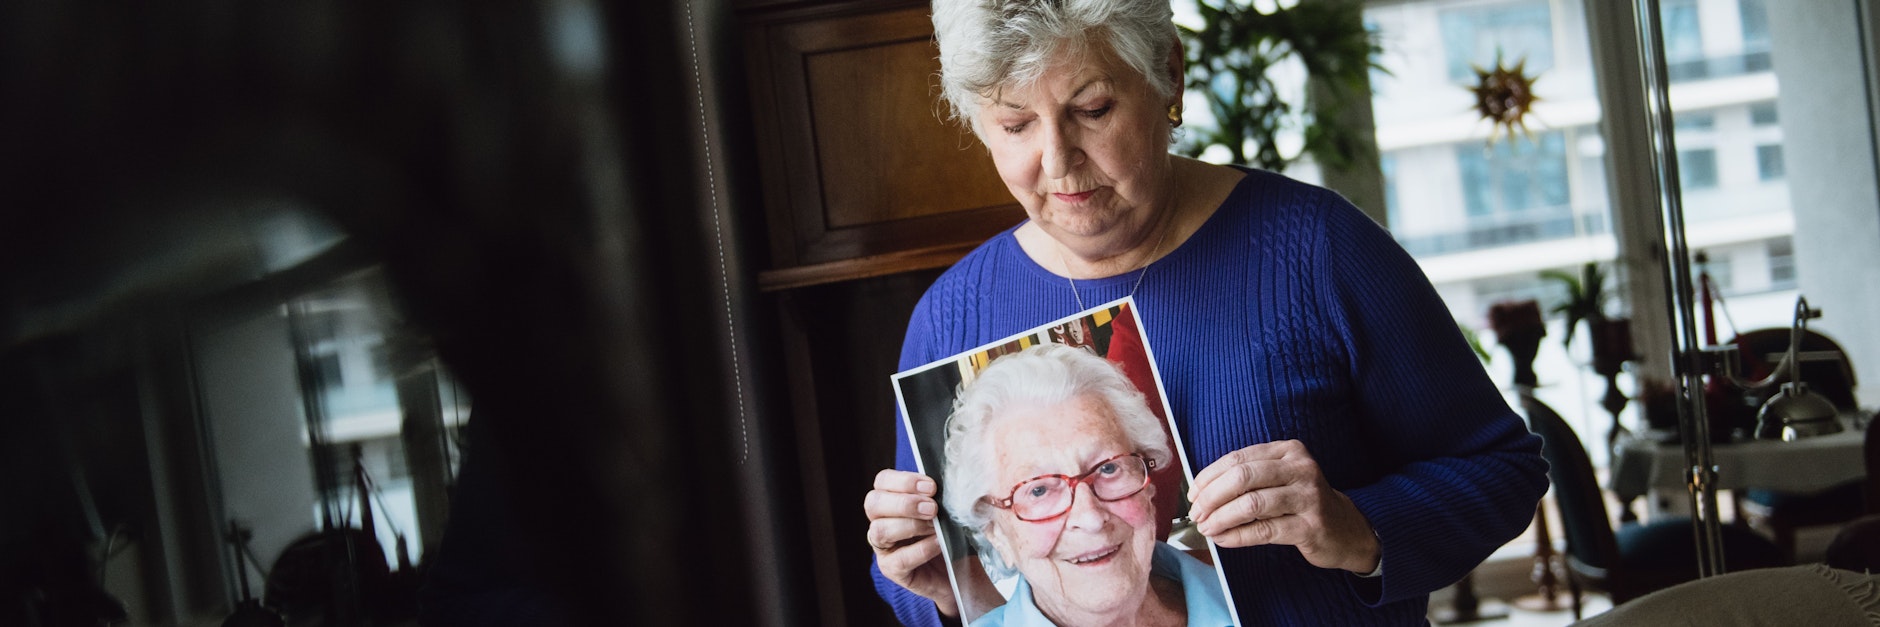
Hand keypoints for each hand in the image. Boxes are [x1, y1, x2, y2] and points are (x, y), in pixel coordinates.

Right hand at [864, 469, 957, 616]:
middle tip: (933, 508)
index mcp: (891, 499)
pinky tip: (939, 543)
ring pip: (880, 530)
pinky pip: (900, 559)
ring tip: (936, 526)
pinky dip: (921, 549)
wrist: (961, 568)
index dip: (904, 481)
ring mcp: (883, 547)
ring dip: (911, 525)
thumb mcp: (948, 508)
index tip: (932, 487)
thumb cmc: (952, 531)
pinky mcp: (892, 570)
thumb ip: (942, 495)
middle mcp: (881, 520)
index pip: (883, 481)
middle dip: (904, 503)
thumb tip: (950, 484)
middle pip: (873, 503)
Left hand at [1186, 440, 1380, 573]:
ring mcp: (1308, 497)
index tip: (1193, 494)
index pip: (1238, 458)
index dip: (1209, 477)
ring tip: (1207, 528)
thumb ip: (1248, 478)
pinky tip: (1224, 539)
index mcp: (1288, 451)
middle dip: (1211, 497)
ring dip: (1221, 518)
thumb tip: (1202, 491)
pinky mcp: (1310, 527)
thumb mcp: (1280, 478)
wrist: (1346, 529)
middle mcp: (1300, 469)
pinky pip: (1264, 530)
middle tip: (1197, 513)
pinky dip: (1237, 536)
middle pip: (1242, 477)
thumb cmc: (1302, 501)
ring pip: (1251, 504)